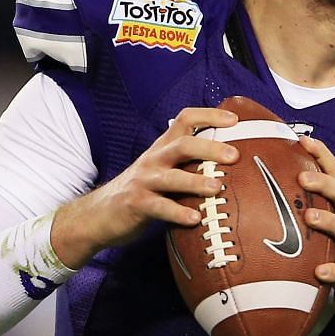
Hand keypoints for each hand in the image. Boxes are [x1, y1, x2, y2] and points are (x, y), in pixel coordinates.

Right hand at [51, 107, 240, 267]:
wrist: (100, 213)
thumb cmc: (143, 191)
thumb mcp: (164, 171)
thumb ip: (190, 165)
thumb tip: (231, 166)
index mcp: (163, 148)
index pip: (185, 120)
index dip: (209, 115)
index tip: (234, 119)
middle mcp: (154, 159)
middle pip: (183, 145)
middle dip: (209, 148)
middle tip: (234, 156)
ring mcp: (145, 181)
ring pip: (171, 177)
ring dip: (196, 182)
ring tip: (217, 188)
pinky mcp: (137, 204)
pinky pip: (159, 207)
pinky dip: (178, 213)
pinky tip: (195, 219)